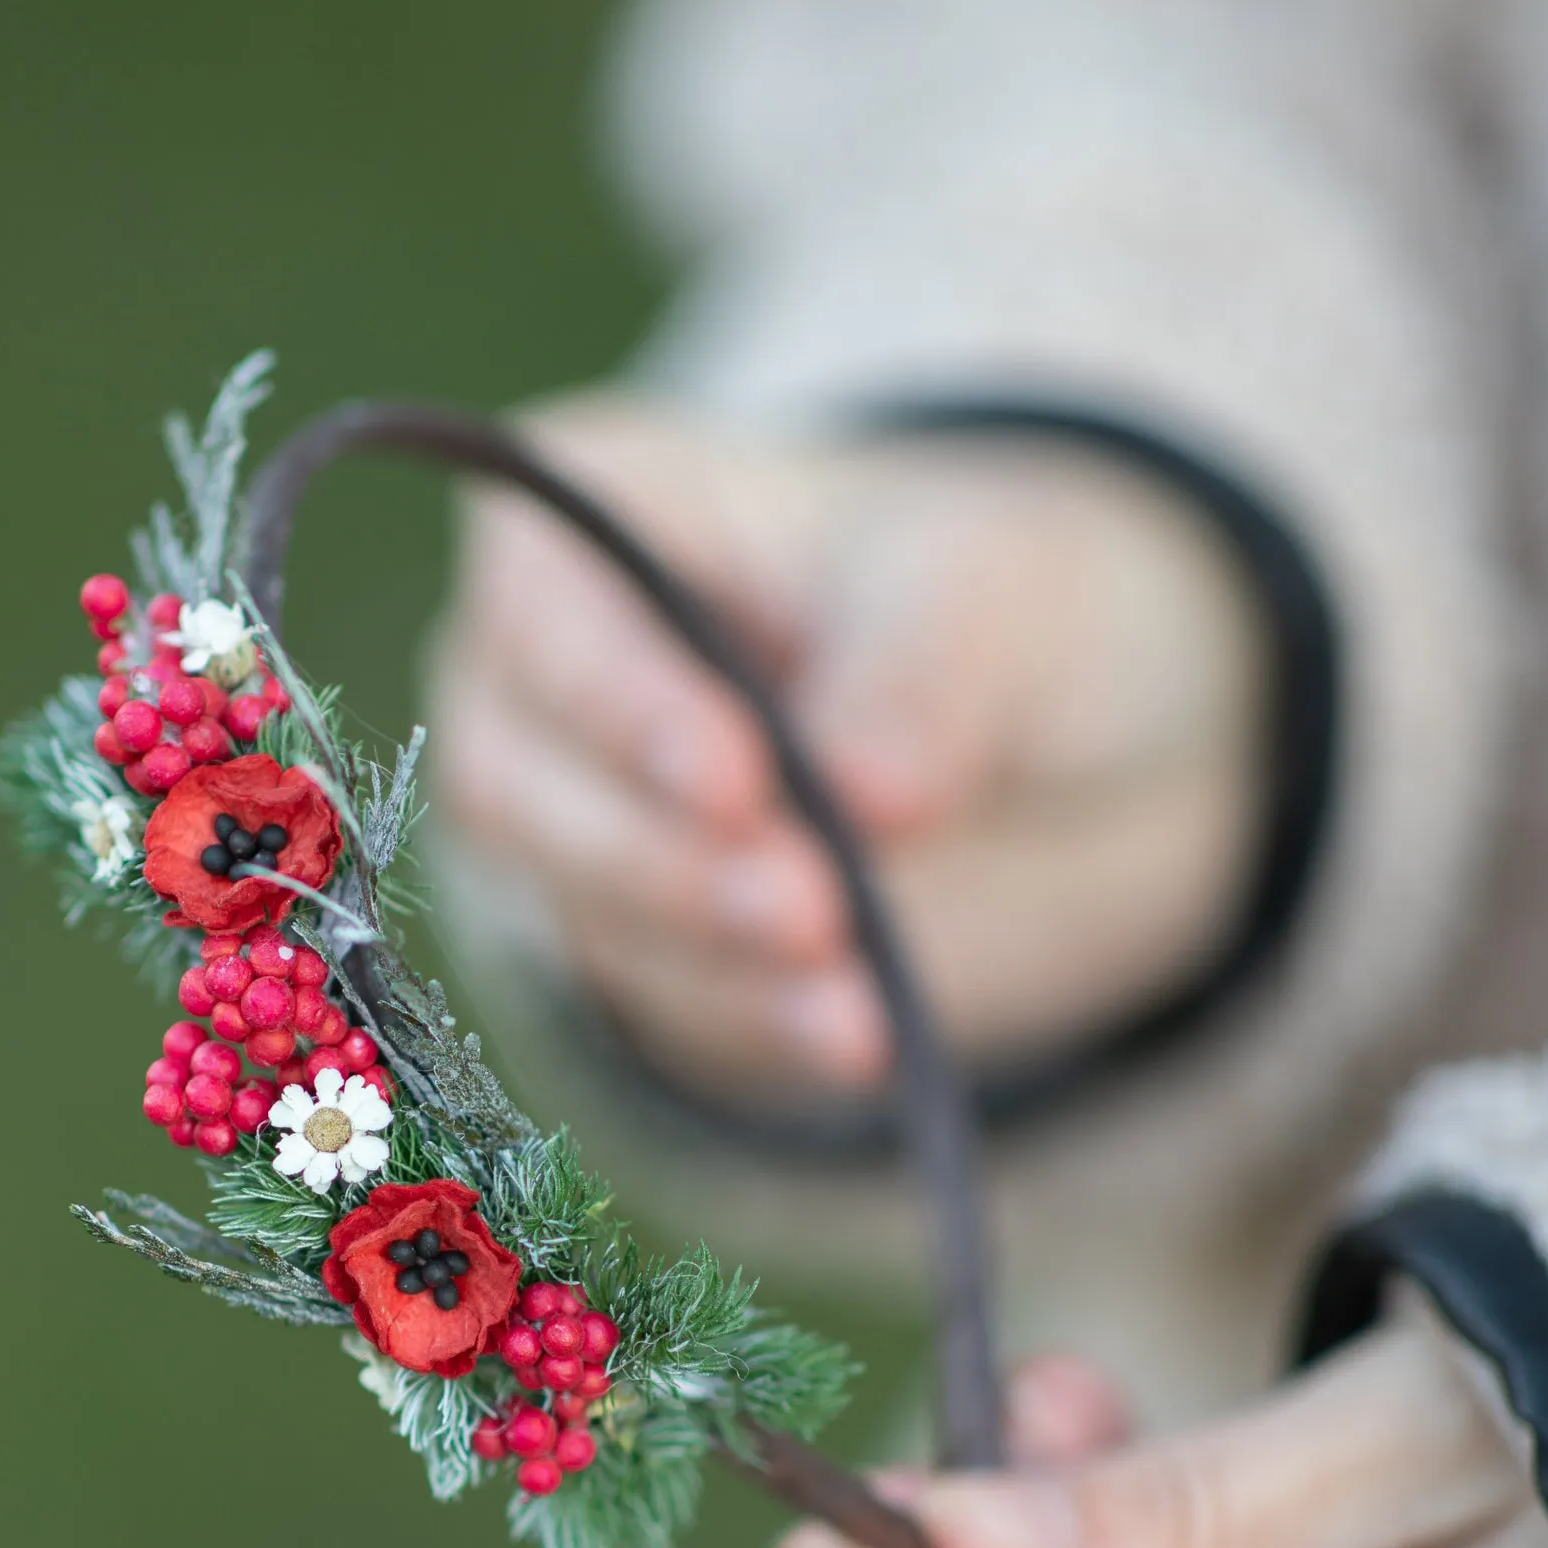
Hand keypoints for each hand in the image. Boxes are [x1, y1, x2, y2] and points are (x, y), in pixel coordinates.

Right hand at [427, 391, 1266, 1094]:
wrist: (1019, 721)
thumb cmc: (959, 592)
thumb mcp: (979, 588)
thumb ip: (919, 675)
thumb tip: (871, 798)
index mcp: (585, 509)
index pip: (550, 607)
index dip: (624, 707)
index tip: (736, 784)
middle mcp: (529, 668)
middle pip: (529, 779)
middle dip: (671, 861)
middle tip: (808, 912)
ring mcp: (562, 812)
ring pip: (582, 903)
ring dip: (717, 958)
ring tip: (854, 998)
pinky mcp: (623, 936)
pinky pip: (662, 994)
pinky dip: (760, 1021)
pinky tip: (854, 1039)